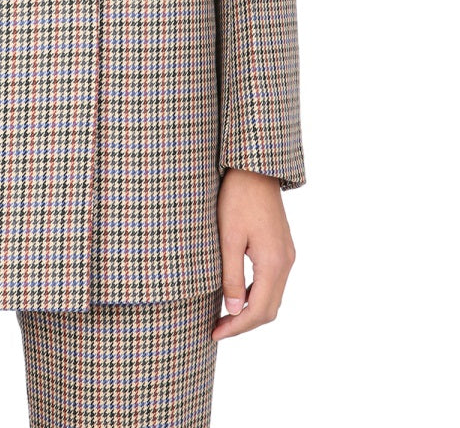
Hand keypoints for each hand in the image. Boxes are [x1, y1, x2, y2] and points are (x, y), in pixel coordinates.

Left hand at [211, 167, 295, 340]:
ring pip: (272, 297)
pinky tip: (236, 294)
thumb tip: (233, 310)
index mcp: (273, 262)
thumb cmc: (237, 198)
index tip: (215, 333)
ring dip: (250, 311)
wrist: (254, 168)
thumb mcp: (228, 238)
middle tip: (217, 328)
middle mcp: (286, 262)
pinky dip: (256, 295)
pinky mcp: (282, 247)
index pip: (258, 310)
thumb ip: (231, 276)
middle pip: (269, 309)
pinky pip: (273, 282)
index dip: (236, 326)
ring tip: (223, 315)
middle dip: (244, 323)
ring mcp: (287, 255)